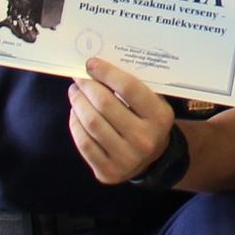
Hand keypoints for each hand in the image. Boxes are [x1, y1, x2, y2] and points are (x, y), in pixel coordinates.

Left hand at [69, 55, 175, 184]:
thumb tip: (98, 67)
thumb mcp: (153, 103)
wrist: (152, 160)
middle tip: (78, 79)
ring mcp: (126, 158)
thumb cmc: (148, 121)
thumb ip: (132, 87)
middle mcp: (145, 139)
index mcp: (160, 117)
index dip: (106, 72)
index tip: (91, 63)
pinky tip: (76, 114)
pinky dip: (76, 124)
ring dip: (78, 103)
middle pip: (105, 104)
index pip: (129, 88)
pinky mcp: (108, 171)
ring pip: (92, 123)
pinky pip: (84, 143)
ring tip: (75, 93)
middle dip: (87, 87)